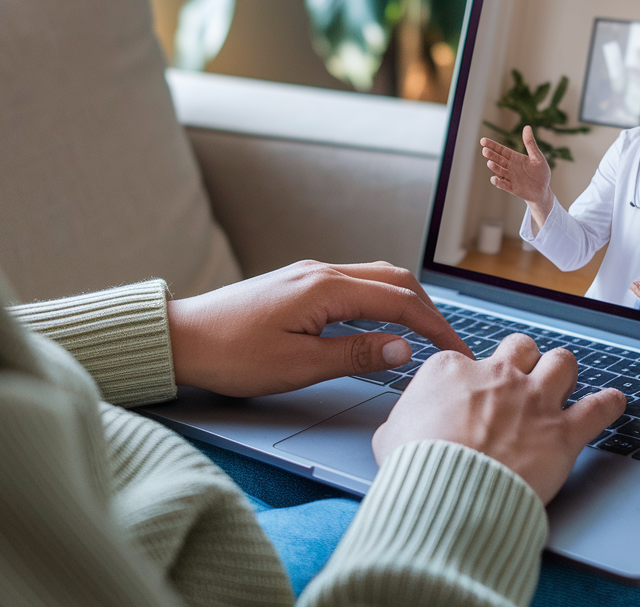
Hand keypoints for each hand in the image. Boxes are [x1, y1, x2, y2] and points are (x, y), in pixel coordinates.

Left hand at [167, 261, 471, 397]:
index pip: (400, 301)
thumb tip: (404, 349)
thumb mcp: (298, 366)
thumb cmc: (231, 355)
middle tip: (449, 342)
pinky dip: (381, 300)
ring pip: (375, 278)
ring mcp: (310, 275)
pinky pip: (355, 284)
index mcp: (327, 289)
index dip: (436, 327)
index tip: (457, 351)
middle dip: (429, 309)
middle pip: (394, 280)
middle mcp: (322, 272)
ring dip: (406, 301)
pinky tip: (382, 322)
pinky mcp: (299, 284)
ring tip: (424, 333)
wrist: (181, 339)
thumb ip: (355, 355)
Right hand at [372, 334, 625, 503]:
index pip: (466, 359)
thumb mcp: (390, 435)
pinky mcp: (563, 432)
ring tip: (563, 383)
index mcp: (453, 370)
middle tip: (520, 378)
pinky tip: (613, 403)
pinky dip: (609, 405)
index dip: (471, 380)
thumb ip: (405, 419)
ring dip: (563, 371)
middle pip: (520, 348)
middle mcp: (497, 375)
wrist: (447, 495)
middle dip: (523, 359)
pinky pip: (599, 407)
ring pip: (563, 362)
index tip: (472, 396)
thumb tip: (404, 427)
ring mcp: (534, 400)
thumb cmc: (415, 466)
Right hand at [480, 126, 553, 227]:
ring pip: (499, 171)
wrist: (543, 191)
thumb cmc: (541, 173)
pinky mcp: (512, 188)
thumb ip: (530, 144)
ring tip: (490, 163)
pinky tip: (494, 178)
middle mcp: (510, 167)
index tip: (483, 141)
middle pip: (498, 160)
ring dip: (494, 168)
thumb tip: (527, 127)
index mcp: (514, 158)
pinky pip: (504, 185)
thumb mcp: (537, 157)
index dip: (492, 145)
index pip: (501, 150)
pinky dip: (499, 182)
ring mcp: (510, 178)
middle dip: (491, 155)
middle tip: (484, 150)